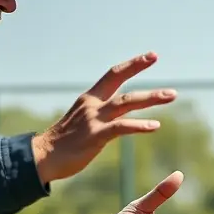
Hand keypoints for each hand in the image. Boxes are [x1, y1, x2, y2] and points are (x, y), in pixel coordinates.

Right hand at [33, 53, 174, 183]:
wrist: (42, 158)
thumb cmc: (63, 143)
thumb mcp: (81, 121)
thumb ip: (99, 115)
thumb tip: (116, 115)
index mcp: (89, 99)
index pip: (113, 74)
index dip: (132, 64)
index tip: (150, 56)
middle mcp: (92, 105)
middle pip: (121, 82)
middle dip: (140, 68)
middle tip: (158, 58)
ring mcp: (93, 119)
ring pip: (126, 102)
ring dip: (151, 97)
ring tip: (172, 95)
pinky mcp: (95, 136)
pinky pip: (121, 127)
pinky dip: (139, 125)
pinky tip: (155, 125)